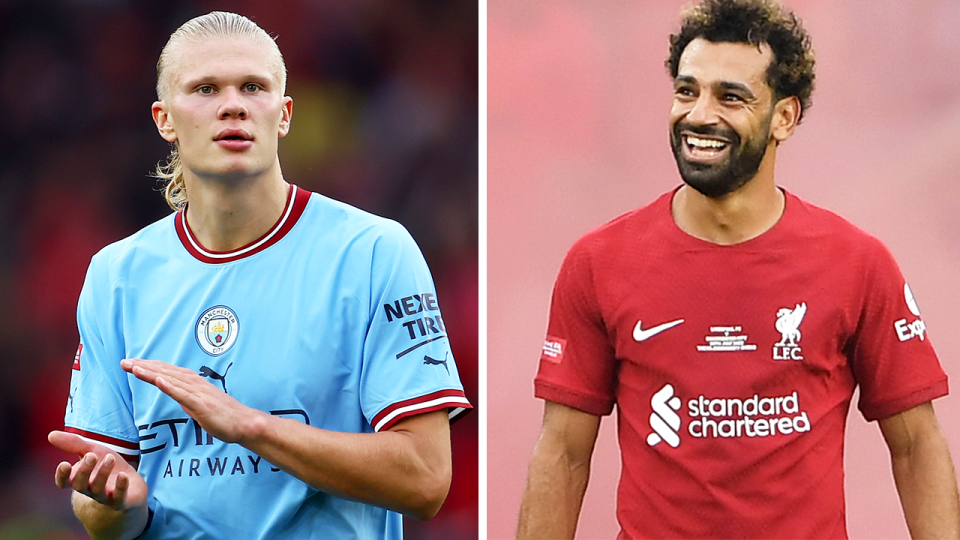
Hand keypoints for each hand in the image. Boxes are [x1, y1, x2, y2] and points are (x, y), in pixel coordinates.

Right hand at [48, 431, 147, 511]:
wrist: (131, 483)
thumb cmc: (106, 466)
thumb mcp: (92, 451)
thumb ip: (73, 444)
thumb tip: (51, 434)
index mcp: (78, 478)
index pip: (64, 481)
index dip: (62, 475)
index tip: (64, 464)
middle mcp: (89, 489)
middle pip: (80, 484)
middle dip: (84, 470)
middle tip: (91, 455)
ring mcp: (104, 496)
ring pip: (98, 489)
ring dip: (103, 473)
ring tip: (110, 458)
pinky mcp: (121, 500)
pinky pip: (119, 498)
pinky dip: (120, 487)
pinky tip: (123, 475)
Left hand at [120, 358, 259, 443]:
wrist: (244, 423)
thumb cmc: (224, 415)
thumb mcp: (199, 404)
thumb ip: (185, 397)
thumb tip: (173, 392)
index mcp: (193, 383)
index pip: (166, 371)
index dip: (148, 366)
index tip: (130, 364)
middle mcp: (194, 383)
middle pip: (164, 372)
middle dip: (143, 366)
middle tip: (123, 362)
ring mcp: (198, 393)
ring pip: (171, 380)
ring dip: (151, 372)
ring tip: (134, 367)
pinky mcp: (202, 404)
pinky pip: (183, 394)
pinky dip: (169, 386)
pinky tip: (158, 380)